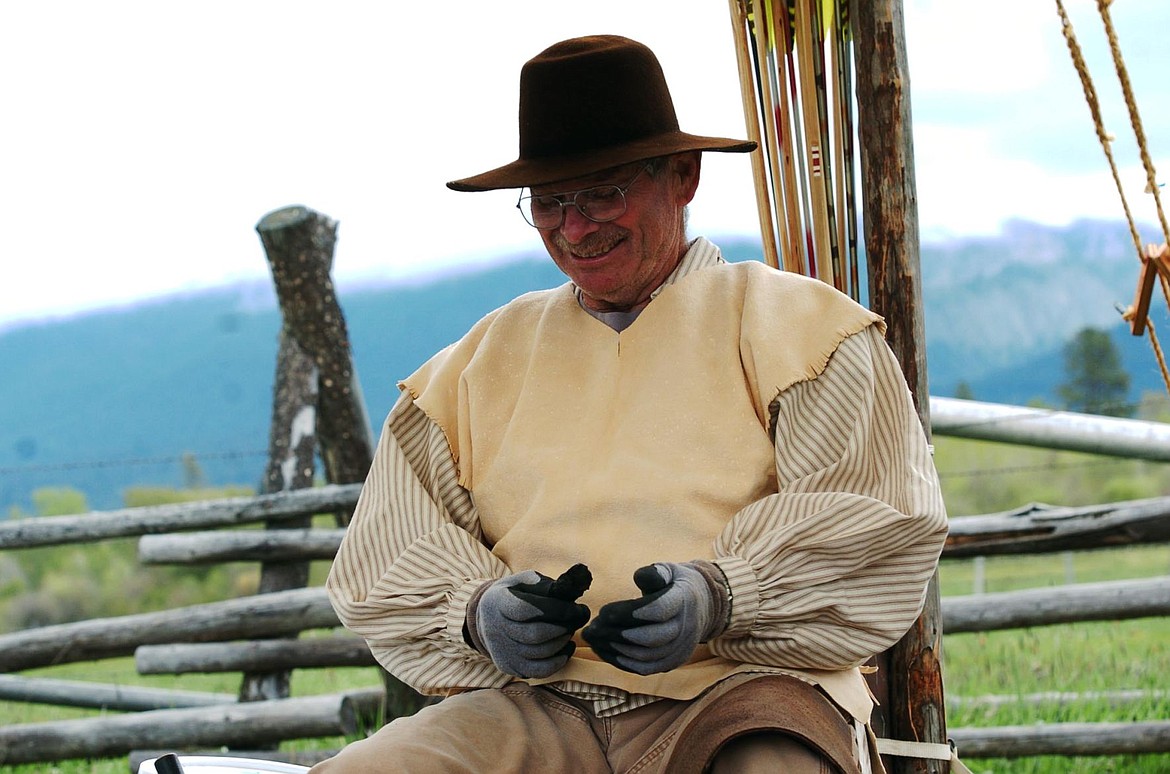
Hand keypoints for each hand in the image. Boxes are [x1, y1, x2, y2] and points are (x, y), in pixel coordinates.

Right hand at [467, 564, 591, 678]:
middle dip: (562, 628)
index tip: (576, 608)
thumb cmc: (513, 595)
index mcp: (498, 603)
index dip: (556, 609)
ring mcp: (501, 651)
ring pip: (538, 653)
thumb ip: (543, 584)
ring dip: (562, 643)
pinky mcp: (509, 666)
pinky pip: (538, 671)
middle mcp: (495, 629)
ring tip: (570, 631)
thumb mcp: (522, 581)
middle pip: (535, 635)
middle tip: (577, 620)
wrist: (486, 616)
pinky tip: (567, 648)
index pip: (527, 609)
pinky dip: (558, 662)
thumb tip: (568, 589)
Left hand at [582, 562, 723, 674]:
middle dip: (616, 634)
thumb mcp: (670, 570)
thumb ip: (654, 572)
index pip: (658, 610)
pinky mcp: (673, 662)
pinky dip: (622, 663)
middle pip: (649, 638)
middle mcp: (686, 627)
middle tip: (592, 628)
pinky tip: (604, 651)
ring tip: (592, 638)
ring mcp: (681, 648)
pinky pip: (646, 669)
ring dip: (615, 649)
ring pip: (645, 656)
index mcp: (685, 600)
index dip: (629, 613)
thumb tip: (638, 576)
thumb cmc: (677, 584)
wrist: (704, 606)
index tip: (603, 611)